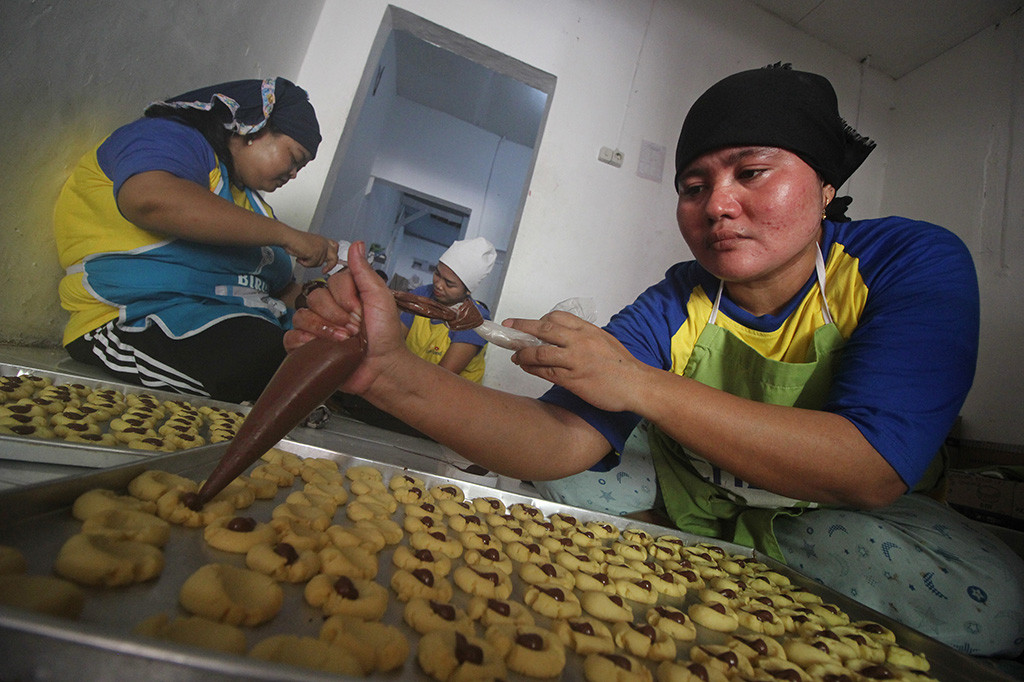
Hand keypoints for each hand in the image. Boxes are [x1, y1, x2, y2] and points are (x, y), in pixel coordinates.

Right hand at [284, 230, 338, 270]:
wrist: (288, 237)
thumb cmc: (295, 241)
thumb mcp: (310, 246)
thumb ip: (317, 252)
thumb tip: (321, 262)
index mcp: (323, 240)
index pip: (335, 246)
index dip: (335, 255)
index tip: (330, 263)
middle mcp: (323, 243)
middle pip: (334, 258)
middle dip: (330, 266)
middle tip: (324, 271)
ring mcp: (321, 248)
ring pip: (319, 263)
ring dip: (309, 263)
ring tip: (301, 257)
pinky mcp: (316, 252)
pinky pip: (312, 264)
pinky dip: (305, 263)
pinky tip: (300, 257)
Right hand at [284, 241, 408, 394]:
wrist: (382, 368)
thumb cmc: (386, 336)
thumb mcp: (380, 298)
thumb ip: (364, 272)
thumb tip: (356, 244)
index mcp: (345, 294)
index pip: (331, 281)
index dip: (345, 297)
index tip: (360, 311)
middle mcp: (328, 309)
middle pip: (315, 298)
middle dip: (336, 315)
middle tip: (354, 329)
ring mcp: (316, 328)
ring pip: (302, 316)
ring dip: (323, 329)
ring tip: (342, 341)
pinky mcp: (307, 348)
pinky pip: (290, 337)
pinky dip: (303, 341)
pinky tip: (320, 347)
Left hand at [505, 312, 650, 413]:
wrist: (636, 385)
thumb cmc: (622, 365)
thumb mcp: (604, 341)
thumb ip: (584, 337)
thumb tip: (564, 338)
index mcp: (588, 330)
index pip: (557, 317)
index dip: (539, 321)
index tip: (529, 326)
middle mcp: (580, 342)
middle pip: (544, 330)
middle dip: (522, 328)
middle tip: (508, 328)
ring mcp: (575, 361)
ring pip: (540, 353)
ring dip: (523, 354)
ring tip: (515, 356)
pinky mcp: (573, 380)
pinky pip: (546, 372)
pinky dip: (532, 369)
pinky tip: (526, 368)